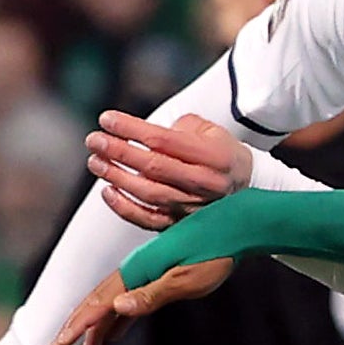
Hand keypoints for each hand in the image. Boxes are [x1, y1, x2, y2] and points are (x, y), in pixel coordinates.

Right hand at [51, 257, 235, 344]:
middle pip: (98, 303)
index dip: (77, 327)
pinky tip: (116, 333)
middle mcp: (136, 270)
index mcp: (137, 271)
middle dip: (77, 328)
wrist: (236, 227)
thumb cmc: (216, 252)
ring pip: (112, 304)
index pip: (99, 304)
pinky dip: (119, 319)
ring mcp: (146, 272)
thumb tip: (117, 309)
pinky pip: (129, 301)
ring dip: (98, 328)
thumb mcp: (186, 279)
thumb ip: (151, 296)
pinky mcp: (158, 274)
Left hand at [84, 110, 252, 230]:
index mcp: (213, 156)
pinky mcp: (183, 225)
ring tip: (96, 161)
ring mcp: (193, 208)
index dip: (131, 129)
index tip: (107, 119)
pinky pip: (149, 220)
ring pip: (148, 194)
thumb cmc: (223, 156)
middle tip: (94, 139)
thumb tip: (144, 132)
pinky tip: (107, 192)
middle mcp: (205, 184)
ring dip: (116, 176)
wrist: (249, 191)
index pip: (164, 140)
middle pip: (153, 166)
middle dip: (118, 151)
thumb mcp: (211, 131)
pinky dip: (124, 208)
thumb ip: (180, 127)